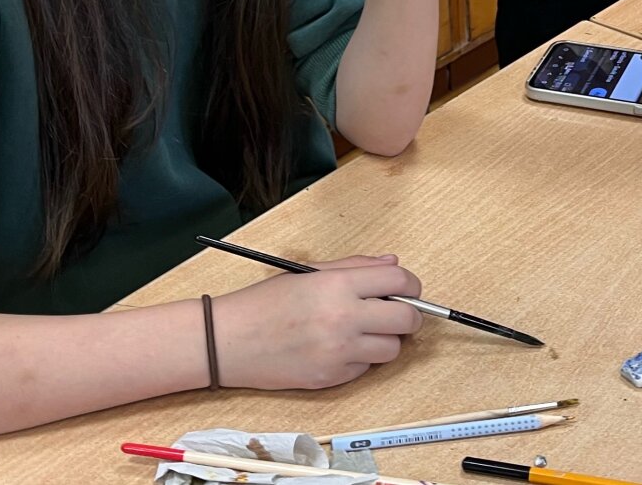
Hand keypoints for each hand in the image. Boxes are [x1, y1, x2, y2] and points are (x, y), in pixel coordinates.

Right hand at [213, 254, 422, 389]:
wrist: (231, 341)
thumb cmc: (267, 302)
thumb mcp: (310, 273)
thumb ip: (356, 267)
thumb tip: (392, 263)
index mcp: (338, 285)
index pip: (398, 281)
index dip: (410, 283)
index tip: (408, 288)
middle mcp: (344, 318)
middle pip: (407, 319)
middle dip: (409, 314)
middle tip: (396, 311)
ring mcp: (340, 352)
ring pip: (392, 349)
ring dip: (386, 339)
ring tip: (364, 329)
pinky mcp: (333, 379)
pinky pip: (366, 368)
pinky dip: (361, 358)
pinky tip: (340, 347)